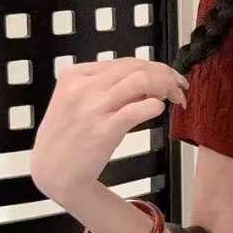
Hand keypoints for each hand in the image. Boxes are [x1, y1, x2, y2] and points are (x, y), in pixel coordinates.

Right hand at [31, 57, 188, 201]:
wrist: (53, 171)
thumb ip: (108, 88)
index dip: (154, 67)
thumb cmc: (69, 137)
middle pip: (136, 67)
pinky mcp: (103, 130)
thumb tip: (147, 80)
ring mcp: (92, 108)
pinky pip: (138, 109)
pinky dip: (155, 106)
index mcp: (75, 75)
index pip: (125, 62)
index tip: (168, 77)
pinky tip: (159, 110)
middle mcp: (83, 87)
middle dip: (166, 74)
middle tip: (179, 87)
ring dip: (166, 86)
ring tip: (176, 98)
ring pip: (141, 81)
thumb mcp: (79, 101)